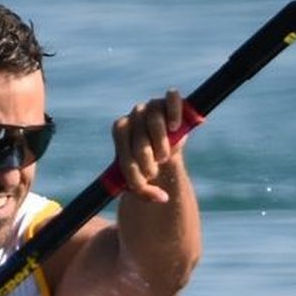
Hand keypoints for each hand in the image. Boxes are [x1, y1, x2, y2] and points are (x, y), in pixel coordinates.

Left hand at [111, 88, 189, 202]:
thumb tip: (163, 198)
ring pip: (154, 121)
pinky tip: (175, 127)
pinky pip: (172, 98)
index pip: (124, 146)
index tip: (147, 178)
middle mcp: (134, 114)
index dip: (135, 167)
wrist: (164, 150)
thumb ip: (145, 192)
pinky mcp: (170, 101)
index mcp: (121, 129)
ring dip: (161, 143)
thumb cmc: (148, 164)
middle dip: (148, 159)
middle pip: (139, 137)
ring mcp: (152, 105)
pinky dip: (174, 112)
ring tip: (164, 155)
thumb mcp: (140, 181)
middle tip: (155, 167)